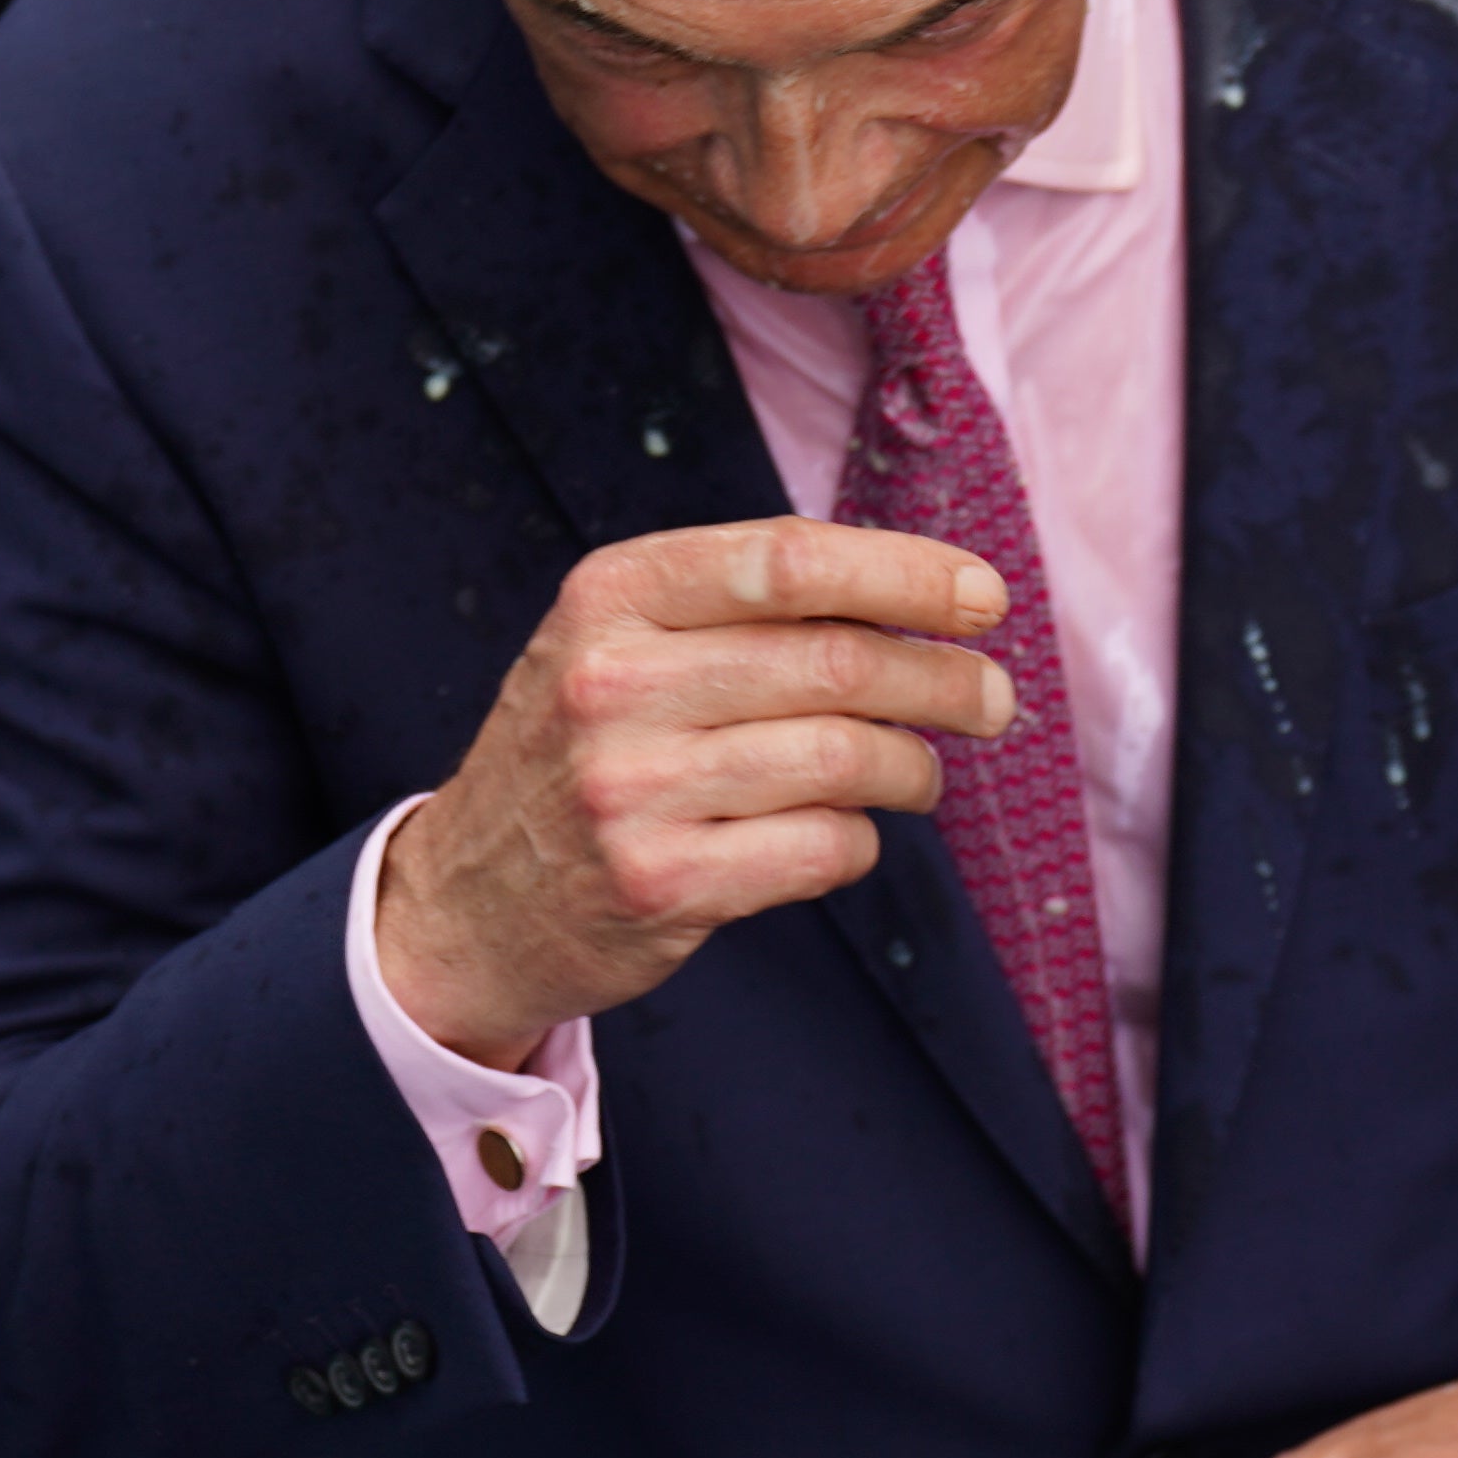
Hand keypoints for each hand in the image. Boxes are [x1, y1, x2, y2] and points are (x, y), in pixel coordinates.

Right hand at [376, 517, 1018, 1068]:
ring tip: (923, 773)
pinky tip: (846, 833)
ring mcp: (632, 789)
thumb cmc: (580, 748)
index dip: (906, 573)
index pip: (790, 560)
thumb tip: (924, 591)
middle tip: (992, 698)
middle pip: (835, 661)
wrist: (465, 898)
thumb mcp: (620, 641)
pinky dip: (858, 840)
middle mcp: (613, 682)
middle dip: (942, 679)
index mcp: (613, 595)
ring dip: (914, 767)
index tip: (983, 596)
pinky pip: (819, 848)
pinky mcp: (658, 884)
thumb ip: (744, 605)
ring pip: (842, 757)